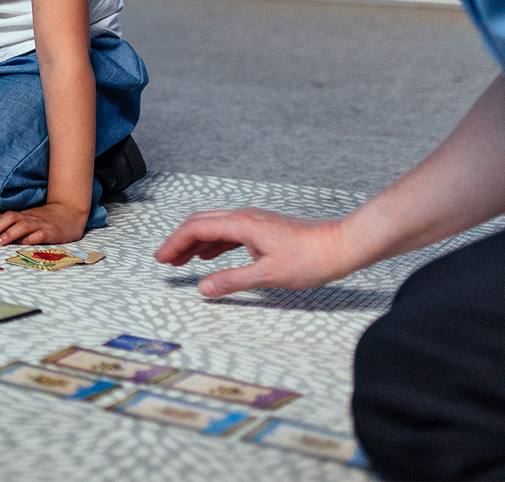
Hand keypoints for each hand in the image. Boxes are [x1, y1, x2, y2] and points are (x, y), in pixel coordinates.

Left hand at [0, 202, 86, 245]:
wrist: (70, 213)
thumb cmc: (45, 219)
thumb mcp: (28, 219)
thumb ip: (13, 225)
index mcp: (22, 215)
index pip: (2, 215)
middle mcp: (29, 218)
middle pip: (10, 217)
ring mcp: (41, 224)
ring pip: (23, 225)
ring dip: (8, 234)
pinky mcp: (53, 232)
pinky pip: (41, 234)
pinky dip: (31, 239)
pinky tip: (22, 244)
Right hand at [154, 207, 354, 297]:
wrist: (342, 245)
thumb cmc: (311, 258)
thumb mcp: (268, 275)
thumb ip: (232, 281)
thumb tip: (204, 288)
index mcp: (241, 224)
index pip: (196, 229)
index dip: (174, 244)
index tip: (161, 258)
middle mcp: (244, 217)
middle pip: (200, 223)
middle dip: (179, 241)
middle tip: (165, 260)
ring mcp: (254, 221)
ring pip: (214, 226)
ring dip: (195, 242)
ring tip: (182, 260)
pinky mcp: (263, 229)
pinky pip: (229, 232)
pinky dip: (213, 243)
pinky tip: (210, 256)